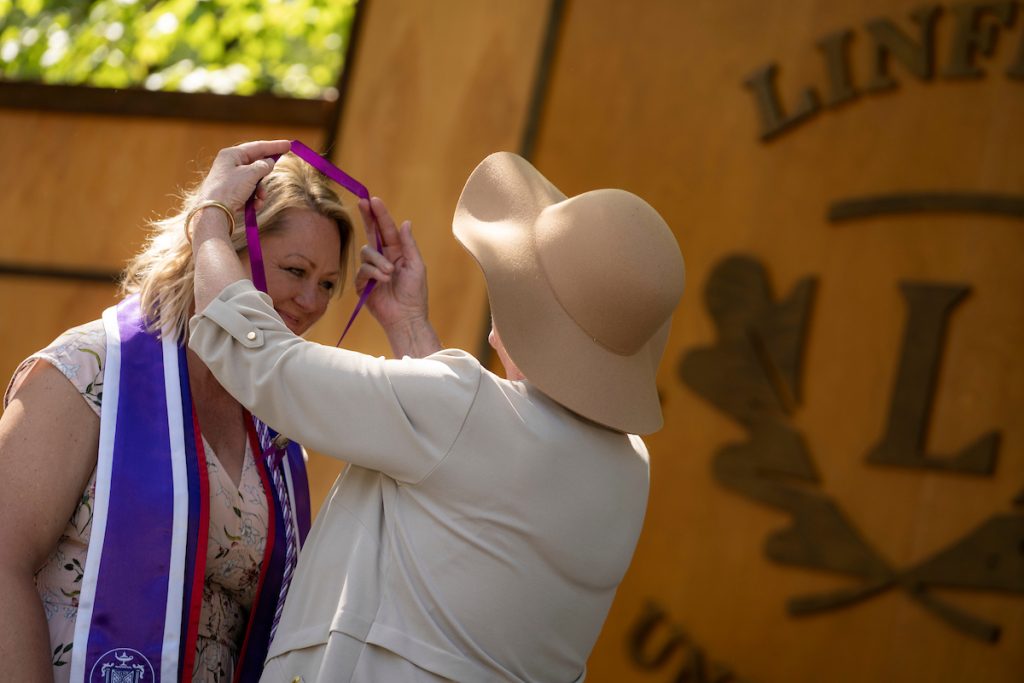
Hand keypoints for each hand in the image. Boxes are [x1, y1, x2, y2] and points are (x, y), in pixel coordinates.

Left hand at [191, 140, 291, 235]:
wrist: (214, 211)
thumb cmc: (230, 188)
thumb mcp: (250, 174)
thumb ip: (263, 166)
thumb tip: (269, 162)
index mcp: (232, 154)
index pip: (257, 146)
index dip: (274, 146)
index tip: (288, 145)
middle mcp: (229, 164)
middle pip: (255, 164)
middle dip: (265, 173)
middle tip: (276, 171)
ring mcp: (230, 179)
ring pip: (254, 180)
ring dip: (260, 190)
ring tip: (260, 198)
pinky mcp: (230, 192)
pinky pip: (248, 192)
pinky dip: (254, 198)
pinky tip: (254, 206)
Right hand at [355, 197, 429, 333]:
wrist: (406, 317)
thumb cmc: (415, 294)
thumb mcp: (416, 266)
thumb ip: (409, 245)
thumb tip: (406, 223)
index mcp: (397, 252)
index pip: (386, 229)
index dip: (380, 215)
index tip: (373, 200)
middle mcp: (383, 258)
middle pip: (371, 233)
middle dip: (367, 217)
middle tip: (363, 202)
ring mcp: (371, 269)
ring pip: (367, 252)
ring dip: (379, 261)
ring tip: (390, 274)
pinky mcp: (362, 283)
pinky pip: (363, 269)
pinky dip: (373, 273)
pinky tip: (383, 282)